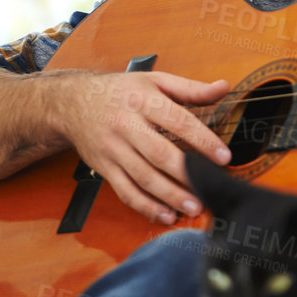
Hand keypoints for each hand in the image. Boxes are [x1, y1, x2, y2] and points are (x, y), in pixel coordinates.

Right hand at [53, 70, 231, 224]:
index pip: (177, 121)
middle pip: (158, 153)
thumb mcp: (153, 81)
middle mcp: (125, 125)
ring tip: (194, 206)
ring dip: (170, 195)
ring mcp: (113, 149)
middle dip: (187, 174)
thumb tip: (223, 87)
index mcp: (142, 100)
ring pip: (143, 177)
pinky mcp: (104, 167)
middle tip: (211, 188)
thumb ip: (190, 88)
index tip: (223, 157)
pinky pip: (125, 191)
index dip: (202, 140)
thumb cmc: (119, 92)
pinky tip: (165, 214)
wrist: (72, 103)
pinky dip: (145, 206)